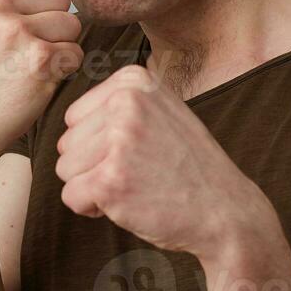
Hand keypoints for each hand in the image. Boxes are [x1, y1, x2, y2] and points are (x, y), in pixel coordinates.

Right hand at [0, 0, 82, 165]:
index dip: (39, 11)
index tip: (14, 36)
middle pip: (60, 0)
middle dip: (53, 26)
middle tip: (25, 53)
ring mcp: (18, 31)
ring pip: (73, 25)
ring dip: (60, 48)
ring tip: (31, 66)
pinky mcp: (40, 58)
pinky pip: (76, 53)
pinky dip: (65, 70)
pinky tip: (38, 81)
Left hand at [54, 65, 278, 258]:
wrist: (225, 210)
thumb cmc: (189, 167)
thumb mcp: (161, 112)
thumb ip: (119, 105)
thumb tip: (69, 117)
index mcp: (135, 80)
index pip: (75, 116)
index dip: (99, 143)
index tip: (138, 151)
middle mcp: (125, 102)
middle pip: (67, 142)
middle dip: (93, 166)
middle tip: (140, 173)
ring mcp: (119, 140)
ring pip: (65, 169)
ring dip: (93, 187)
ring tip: (136, 185)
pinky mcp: (110, 179)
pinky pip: (71, 196)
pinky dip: (93, 208)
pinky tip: (130, 203)